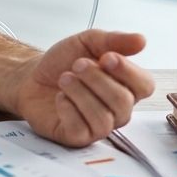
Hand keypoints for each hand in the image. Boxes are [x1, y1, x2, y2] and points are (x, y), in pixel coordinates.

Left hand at [12, 30, 153, 147]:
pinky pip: (81, 129)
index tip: (106, 57)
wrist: (32, 76)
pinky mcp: (77, 136)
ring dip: (80, 92)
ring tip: (64, 78)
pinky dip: (68, 108)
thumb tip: (141, 40)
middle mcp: (117, 109)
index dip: (127, 71)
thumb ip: (114, 40)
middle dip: (97, 79)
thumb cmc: (63, 62)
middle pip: (123, 101)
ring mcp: (98, 125)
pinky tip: (60, 97)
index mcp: (125, 85)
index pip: (144, 85)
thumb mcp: (87, 42)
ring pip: (102, 118)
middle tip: (77, 64)